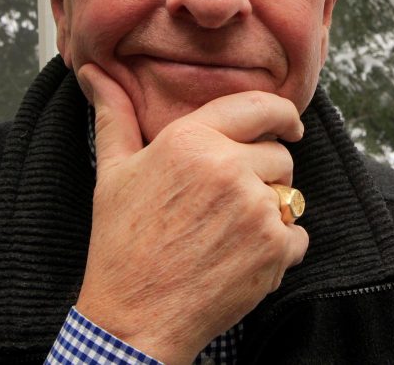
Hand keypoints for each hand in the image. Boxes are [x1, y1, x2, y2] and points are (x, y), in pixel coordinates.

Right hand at [74, 64, 308, 364]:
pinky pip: (297, 233)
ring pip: (290, 192)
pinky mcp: (275, 246)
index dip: (283, 115)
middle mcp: (228, 166)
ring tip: (230, 231)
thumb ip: (115, 116)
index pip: (261, 107)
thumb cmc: (122, 245)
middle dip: (265, 173)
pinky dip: (279, 247)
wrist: (134, 319)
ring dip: (271, 209)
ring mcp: (255, 207)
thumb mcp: (113, 172)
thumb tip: (96, 74)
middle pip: (280, 154)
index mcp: (192, 140)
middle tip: (230, 202)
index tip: (289, 126)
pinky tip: (241, 257)